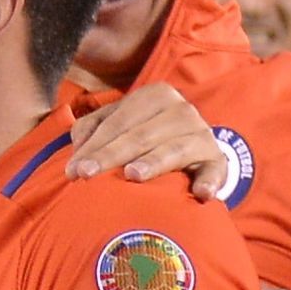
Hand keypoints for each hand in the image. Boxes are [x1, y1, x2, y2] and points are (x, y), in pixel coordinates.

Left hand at [64, 80, 233, 198]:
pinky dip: (209, 182)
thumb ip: (91, 129)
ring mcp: (202, 135)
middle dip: (110, 156)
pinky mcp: (217, 161)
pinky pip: (214, 172)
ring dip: (154, 163)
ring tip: (132, 175)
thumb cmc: (142, 135)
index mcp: (155, 95)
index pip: (118, 121)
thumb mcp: (117, 124)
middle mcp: (182, 110)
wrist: (188, 149)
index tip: (73, 170)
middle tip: (86, 175)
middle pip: (140, 135)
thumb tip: (77, 146)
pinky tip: (201, 194)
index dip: (94, 145)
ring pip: (173, 150)